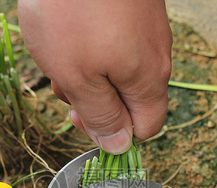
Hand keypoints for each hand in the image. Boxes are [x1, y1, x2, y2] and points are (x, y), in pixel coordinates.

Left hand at [18, 0, 171, 153]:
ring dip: (86, 70)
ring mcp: (145, 29)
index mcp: (148, 79)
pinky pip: (114, 42)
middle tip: (64, 81)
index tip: (82, 120)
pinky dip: (88, 45)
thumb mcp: (78, 77)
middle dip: (93, 99)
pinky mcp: (132, 10)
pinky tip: (68, 29)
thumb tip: (118, 145)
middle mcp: (155, 55)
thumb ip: (101, 115)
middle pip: (129, 99)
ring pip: (117, 69)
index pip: (146, 128)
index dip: (114, 134)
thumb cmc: (73, 10)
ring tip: (60, 49)